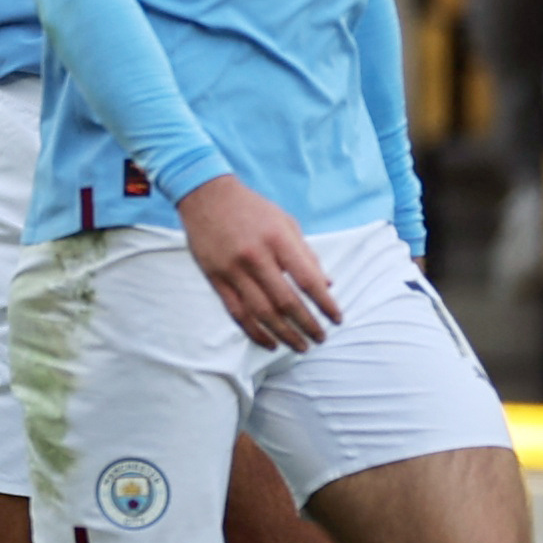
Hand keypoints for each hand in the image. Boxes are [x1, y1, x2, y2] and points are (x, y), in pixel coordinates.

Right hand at [176, 174, 338, 350]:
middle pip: (286, 301)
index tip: (337, 319)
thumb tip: (326, 286)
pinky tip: (269, 342)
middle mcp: (255, 257)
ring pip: (261, 312)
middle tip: (321, 338)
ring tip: (300, 346)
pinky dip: (254, 331)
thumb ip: (306, 254)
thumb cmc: (252, 209)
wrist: (206, 195)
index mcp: (278, 240)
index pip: (307, 280)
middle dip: (307, 324)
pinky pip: (236, 312)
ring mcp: (232, 269)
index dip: (325, 304)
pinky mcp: (214, 278)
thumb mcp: (286, 223)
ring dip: (284, 334)